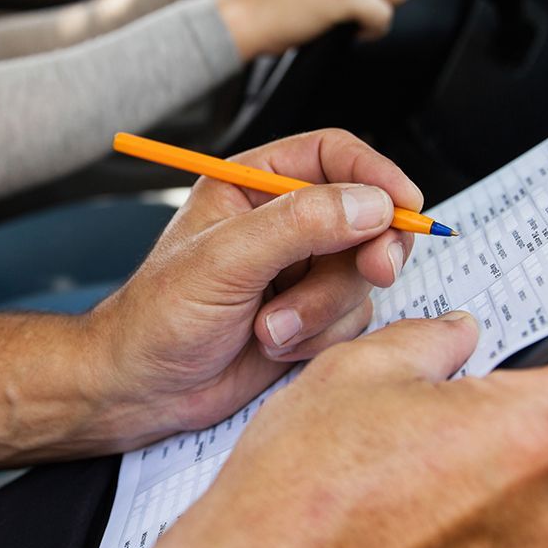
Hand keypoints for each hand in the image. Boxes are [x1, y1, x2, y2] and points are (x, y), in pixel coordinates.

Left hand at [81, 129, 426, 446]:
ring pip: (362, 275)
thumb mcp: (224, 260)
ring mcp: (300, 273)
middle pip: (365, 216)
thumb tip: (371, 205)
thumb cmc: (157, 317)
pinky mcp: (310, 318)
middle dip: (370, 249)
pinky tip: (272, 347)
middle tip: (376, 270)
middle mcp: (283, 225)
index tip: (406, 204)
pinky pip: (352, 319)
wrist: (141, 390)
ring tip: (268, 329)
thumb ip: (299, 225)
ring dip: (323, 309)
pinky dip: (319, 337)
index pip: (333, 156)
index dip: (375, 175)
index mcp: (253, 187)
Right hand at [156, 317, 547, 547]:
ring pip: (530, 488)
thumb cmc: (296, 498)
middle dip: (512, 404)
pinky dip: (467, 520)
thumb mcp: (358, 368)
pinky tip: (399, 510)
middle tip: (438, 399)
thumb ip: (432, 338)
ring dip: (486, 466)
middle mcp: (547, 511)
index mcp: (529, 435)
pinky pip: (503, 542)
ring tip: (403, 464)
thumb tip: (457, 335)